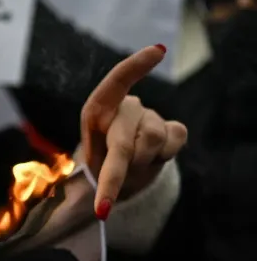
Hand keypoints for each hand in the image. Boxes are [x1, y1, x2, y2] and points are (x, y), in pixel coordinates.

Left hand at [80, 45, 187, 219]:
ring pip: (152, 144)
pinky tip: (152, 158)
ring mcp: (151, 116)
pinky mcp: (173, 128)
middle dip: (114, 177)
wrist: (120, 174)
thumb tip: (96, 193)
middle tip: (102, 208)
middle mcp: (125, 108)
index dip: (136, 67)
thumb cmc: (99, 163)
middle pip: (125, 141)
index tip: (158, 52)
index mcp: (97, 111)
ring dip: (139, 166)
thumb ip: (93, 168)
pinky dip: (161, 161)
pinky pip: (174, 144)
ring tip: (131, 166)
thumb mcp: (86, 163)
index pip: (115, 83)